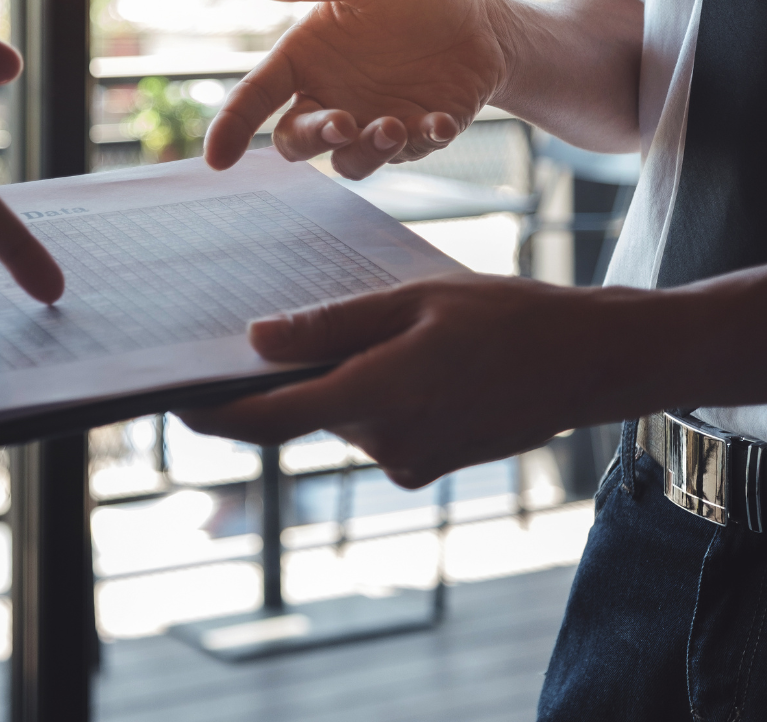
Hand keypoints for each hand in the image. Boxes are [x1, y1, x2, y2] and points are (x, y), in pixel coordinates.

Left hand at [177, 274, 672, 487]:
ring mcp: (409, 461)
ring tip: (377, 329)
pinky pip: (376, 427)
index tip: (174, 403)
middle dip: (290, 377)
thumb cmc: (508, 318)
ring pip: (343, 416)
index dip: (215, 414)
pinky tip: (408, 357)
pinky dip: (372, 394)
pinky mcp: (427, 465)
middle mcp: (386, 443)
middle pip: (306, 411)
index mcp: (376, 396)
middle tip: (276, 327)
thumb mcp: (413, 300)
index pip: (270, 419)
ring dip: (340, 380)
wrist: (592, 363)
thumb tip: (257, 341)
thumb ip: (331, 325)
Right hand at [203, 0, 515, 179]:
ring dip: (366, 150)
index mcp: (305, 61)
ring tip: (394, 125)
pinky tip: (437, 122)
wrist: (479, 18)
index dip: (232, 127)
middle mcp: (330, 99)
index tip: (217, 158)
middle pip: (295, 140)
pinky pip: (410, 154)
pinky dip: (422, 142)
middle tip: (342, 123)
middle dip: (312, 139)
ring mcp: (371, 124)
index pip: (256, 96)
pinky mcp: (416, 138)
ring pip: (348, 161)